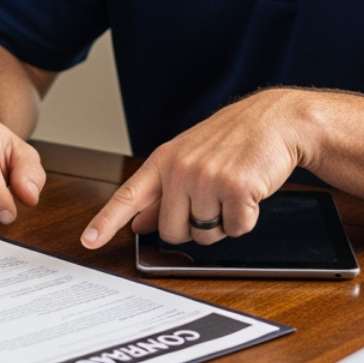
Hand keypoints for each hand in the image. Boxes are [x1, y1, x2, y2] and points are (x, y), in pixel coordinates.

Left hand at [80, 89, 308, 248]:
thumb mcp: (188, 158)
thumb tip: (138, 222)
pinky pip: (236, 230)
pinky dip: (246, 220)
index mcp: (164, 161)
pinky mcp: (237, 189)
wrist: (275, 121)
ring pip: (205, 236)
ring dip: (222, 223)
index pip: (128, 196)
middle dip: (192, 228)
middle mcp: (181, 169)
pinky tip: (249, 193)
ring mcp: (207, 179)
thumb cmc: (232, 140)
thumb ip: (162, 192)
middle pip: (171, 233)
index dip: (106, 222)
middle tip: (211, 200)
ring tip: (231, 190)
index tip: (88, 241)